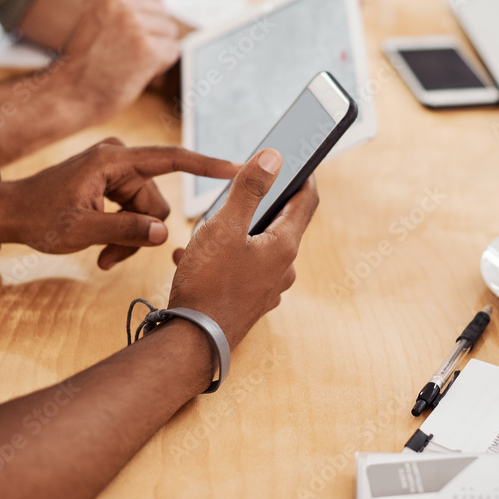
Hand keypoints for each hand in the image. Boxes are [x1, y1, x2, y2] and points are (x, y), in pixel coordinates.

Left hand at [0, 138, 237, 269]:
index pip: (172, 158)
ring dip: (131, 238)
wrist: (8, 213)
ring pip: (147, 212)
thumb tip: (163, 236)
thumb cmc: (38, 217)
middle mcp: (119, 159)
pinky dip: (123, 233)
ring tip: (105, 257)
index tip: (236, 167)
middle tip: (113, 258)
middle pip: (157, 201)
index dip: (206, 165)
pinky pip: (134, 212)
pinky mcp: (112, 185)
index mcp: (113, 160)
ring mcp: (116, 172)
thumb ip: (126, 231)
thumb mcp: (82, 229)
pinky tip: (104, 250)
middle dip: (141, 232)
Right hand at [61, 0, 178, 123]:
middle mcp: (118, 1)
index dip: (144, 18)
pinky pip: (172, 51)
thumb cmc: (88, 60)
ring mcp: (133, 24)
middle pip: (162, 12)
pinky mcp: (146, 49)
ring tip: (127, 61)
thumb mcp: (99, 16)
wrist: (73, 94)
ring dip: (155, 50)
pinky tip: (136, 71)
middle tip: (123, 51)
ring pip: (169, 31)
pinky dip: (160, 65)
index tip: (123, 34)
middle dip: (150, 34)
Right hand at [167, 149, 319, 347]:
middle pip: (281, 223)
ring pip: (256, 247)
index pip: (306, 201)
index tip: (299, 157)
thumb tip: (274, 157)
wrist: (192, 342)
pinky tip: (192, 257)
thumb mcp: (224, 227)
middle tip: (240, 189)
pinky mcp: (249, 301)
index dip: (303, 175)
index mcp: (284, 245)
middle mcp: (283, 268)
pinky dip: (221, 256)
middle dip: (259, 204)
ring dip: (234, 232)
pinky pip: (241, 268)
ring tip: (203, 229)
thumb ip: (250, 189)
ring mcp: (268, 287)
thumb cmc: (208, 284)